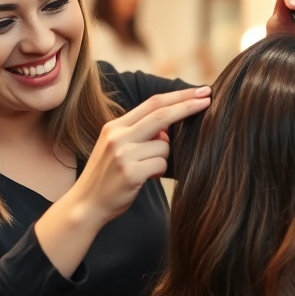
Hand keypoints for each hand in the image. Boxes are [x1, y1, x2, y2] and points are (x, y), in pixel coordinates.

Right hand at [69, 86, 211, 224]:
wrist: (85, 204)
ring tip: (146, 169)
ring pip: (164, 146)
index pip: (152, 103)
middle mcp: (117, 136)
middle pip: (161, 114)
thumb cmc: (107, 177)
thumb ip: (140, 135)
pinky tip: (144, 179)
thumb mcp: (117, 148)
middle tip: (208, 99)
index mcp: (115, 126)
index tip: (200, 91)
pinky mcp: (130, 173)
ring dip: (164, 157)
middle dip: (188, 105)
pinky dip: (159, 172)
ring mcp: (123, 154)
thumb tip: (168, 130)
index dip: (178, 95)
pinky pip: (161, 165)